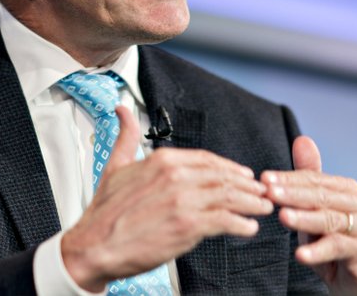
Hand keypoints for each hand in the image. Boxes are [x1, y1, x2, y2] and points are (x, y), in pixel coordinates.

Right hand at [62, 105, 272, 291]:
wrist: (94, 245)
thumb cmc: (104, 211)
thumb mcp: (115, 165)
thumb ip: (126, 136)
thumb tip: (122, 111)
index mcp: (162, 160)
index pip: (207, 159)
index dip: (229, 167)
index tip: (242, 175)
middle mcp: (175, 176)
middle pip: (223, 177)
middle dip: (246, 185)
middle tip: (260, 192)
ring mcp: (183, 200)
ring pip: (229, 196)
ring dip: (251, 203)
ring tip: (262, 208)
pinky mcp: (187, 225)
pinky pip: (225, 221)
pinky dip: (241, 224)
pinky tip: (248, 228)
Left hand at [262, 136, 356, 295]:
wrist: (355, 279)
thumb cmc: (333, 239)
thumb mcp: (316, 209)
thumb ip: (309, 177)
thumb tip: (302, 140)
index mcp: (348, 190)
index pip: (315, 180)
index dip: (289, 179)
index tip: (264, 179)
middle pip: (322, 196)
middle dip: (292, 194)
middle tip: (269, 193)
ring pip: (330, 220)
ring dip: (304, 219)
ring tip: (282, 217)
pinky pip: (339, 248)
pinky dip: (318, 251)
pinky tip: (300, 254)